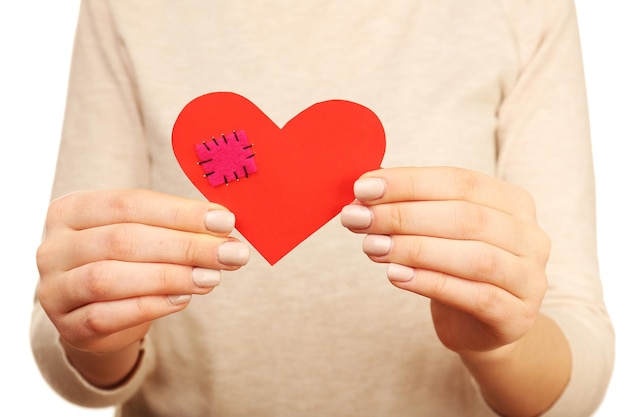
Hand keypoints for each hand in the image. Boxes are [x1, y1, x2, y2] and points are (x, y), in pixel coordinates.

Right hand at [36, 189, 249, 356]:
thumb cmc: (127, 260)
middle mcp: (55, 246)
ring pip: (110, 278)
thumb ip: (177, 226)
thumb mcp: (145, 233)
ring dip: (170, 277)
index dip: (181, 213)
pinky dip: (149, 306)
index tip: (226, 221)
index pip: (130, 203)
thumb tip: (225, 225)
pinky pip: (106, 316)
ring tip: (211, 277)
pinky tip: (183, 299)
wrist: (98, 311)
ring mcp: (55, 288)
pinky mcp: (67, 326)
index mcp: (73, 209)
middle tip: (231, 253)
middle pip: (124, 239)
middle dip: (185, 246)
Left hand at [341, 167, 550, 354]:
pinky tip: (395, 276)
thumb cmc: (454, 268)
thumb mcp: (437, 230)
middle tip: (358, 219)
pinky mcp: (517, 316)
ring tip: (371, 247)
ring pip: (474, 257)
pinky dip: (431, 283)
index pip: (460, 182)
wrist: (480, 326)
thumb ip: (411, 207)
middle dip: (404, 215)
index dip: (410, 182)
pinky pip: (475, 296)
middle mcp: (530, 236)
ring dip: (414, 249)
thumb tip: (364, 190)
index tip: (363, 188)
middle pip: (465, 217)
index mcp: (512, 202)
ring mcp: (530, 278)